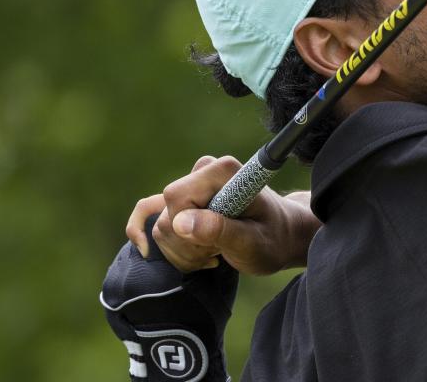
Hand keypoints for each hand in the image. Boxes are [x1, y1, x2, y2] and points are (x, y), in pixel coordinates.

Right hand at [126, 155, 320, 274]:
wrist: (280, 236)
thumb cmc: (272, 238)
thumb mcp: (253, 242)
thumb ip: (220, 230)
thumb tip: (181, 222)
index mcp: (223, 171)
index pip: (177, 197)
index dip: (187, 229)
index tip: (215, 247)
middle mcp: (203, 171)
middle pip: (166, 215)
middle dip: (187, 246)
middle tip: (218, 254)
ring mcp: (190, 185)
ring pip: (158, 225)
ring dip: (182, 251)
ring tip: (213, 254)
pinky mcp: (181, 200)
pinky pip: (146, 213)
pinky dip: (149, 237)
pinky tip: (150, 252)